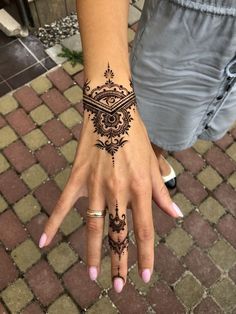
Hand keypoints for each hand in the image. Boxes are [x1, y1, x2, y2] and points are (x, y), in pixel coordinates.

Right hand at [38, 63, 182, 292]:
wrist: (112, 111)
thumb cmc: (136, 137)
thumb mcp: (153, 164)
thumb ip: (162, 193)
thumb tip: (176, 215)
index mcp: (140, 189)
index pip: (145, 230)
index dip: (146, 255)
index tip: (145, 275)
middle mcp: (118, 192)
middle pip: (118, 235)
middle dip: (120, 263)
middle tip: (118, 287)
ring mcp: (95, 187)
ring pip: (93, 227)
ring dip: (93, 253)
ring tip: (93, 276)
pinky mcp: (77, 179)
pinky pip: (63, 205)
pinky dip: (52, 224)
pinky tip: (44, 243)